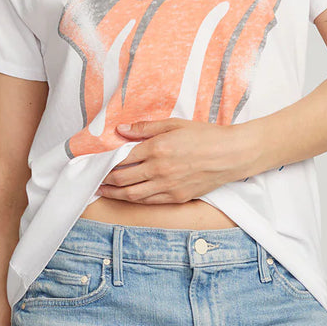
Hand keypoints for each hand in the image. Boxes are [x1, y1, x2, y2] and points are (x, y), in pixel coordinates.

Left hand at [98, 118, 251, 203]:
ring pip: (132, 195)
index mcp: (157, 148)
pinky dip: (134, 199)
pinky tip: (127, 196)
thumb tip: (121, 130)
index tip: (95, 161)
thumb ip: (146, 128)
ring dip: (114, 194)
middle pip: (122, 178)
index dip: (105, 161)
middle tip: (94, 178)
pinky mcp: (177, 198)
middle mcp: (159, 170)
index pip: (122, 158)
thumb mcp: (175, 124)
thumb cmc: (205, 136)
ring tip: (103, 190)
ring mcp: (168, 186)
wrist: (231, 155)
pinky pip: (149, 201)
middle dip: (105, 179)